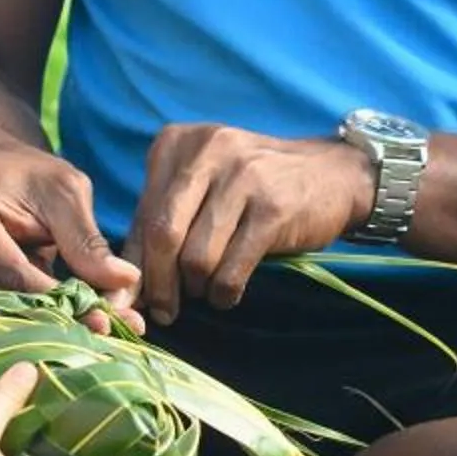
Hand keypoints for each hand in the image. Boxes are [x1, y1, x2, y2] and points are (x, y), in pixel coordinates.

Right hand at [0, 139, 141, 321]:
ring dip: (41, 324)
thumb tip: (125, 280)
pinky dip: (23, 321)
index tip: (103, 319)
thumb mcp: (64, 193)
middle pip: (0, 301)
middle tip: (107, 329)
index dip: (58, 301)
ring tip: (88, 321)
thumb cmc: (27, 176)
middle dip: (56, 317)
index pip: (11, 276)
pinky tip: (57, 318)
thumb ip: (87, 239)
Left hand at [128, 123, 373, 324]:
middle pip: (163, 235)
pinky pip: (232, 268)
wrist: (333, 174)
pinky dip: (225, 292)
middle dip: (158, 284)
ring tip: (206, 291)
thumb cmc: (256, 187)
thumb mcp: (204, 188)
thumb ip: (162, 223)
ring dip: (197, 289)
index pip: (143, 214)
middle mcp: (208, 151)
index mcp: (178, 143)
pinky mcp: (273, 208)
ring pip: (197, 257)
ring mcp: (243, 177)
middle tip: (164, 311)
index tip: (131, 299)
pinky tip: (228, 293)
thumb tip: (123, 285)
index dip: (133, 264)